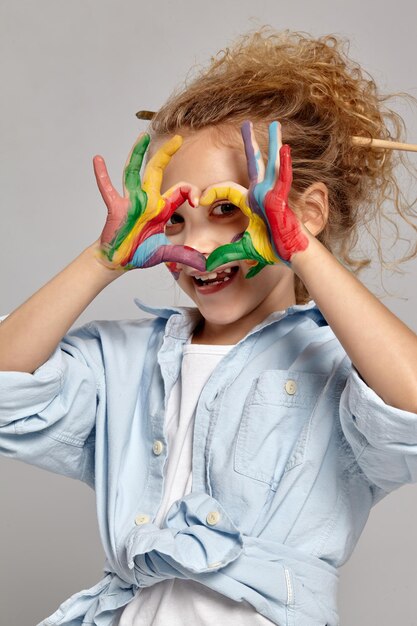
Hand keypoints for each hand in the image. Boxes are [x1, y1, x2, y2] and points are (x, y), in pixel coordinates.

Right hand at [93, 133, 205, 272]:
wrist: (119, 261)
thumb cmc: (139, 253)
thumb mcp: (165, 253)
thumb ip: (183, 255)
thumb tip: (204, 265)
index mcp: (161, 208)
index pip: (180, 190)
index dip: (190, 192)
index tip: (197, 201)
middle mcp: (147, 200)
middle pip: (157, 171)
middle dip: (166, 154)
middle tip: (178, 138)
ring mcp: (130, 202)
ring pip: (133, 173)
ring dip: (136, 154)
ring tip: (141, 136)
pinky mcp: (115, 208)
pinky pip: (107, 189)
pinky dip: (102, 175)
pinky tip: (98, 160)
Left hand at [203, 121, 308, 276]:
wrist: (290, 254)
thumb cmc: (271, 249)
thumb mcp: (241, 250)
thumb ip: (223, 254)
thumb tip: (205, 266)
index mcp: (251, 202)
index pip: (226, 190)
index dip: (212, 193)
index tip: (198, 200)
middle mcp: (261, 193)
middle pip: (253, 164)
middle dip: (250, 143)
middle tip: (246, 124)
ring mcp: (273, 194)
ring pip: (271, 165)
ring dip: (272, 145)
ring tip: (276, 125)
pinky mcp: (283, 199)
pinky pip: (283, 178)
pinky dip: (285, 164)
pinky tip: (285, 149)